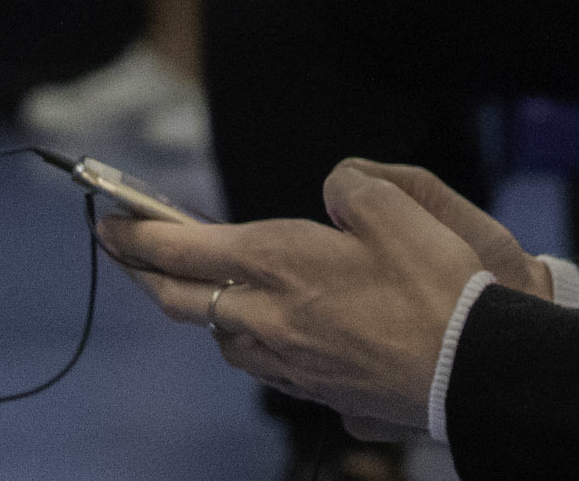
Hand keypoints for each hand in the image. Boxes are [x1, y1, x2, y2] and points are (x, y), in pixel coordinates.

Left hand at [97, 160, 512, 426]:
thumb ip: (350, 185)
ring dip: (198, 312)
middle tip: (122, 253)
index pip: (179, 249)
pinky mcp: (319, 392)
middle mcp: (268, 319)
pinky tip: (262, 335)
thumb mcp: (394, 205)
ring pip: (220, 339)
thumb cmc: (436, 285)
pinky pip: (263, 366)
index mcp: (277, 264)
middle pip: (179, 301)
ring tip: (195, 291)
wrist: (474, 368)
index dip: (134, 234)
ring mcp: (290, 364)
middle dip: (142, 274)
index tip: (104, 220)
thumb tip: (334, 194)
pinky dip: (246, 342)